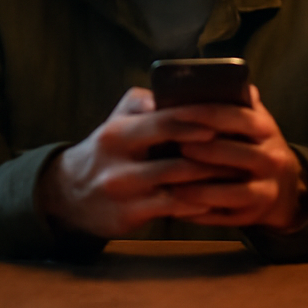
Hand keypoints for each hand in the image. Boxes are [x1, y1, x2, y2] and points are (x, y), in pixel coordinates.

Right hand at [37, 87, 236, 238]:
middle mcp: (118, 162)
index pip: (164, 121)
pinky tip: (211, 199)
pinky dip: (194, 204)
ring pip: (178, 187)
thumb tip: (186, 91)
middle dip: (212, 158)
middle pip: (175, 160)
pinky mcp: (127, 216)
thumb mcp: (117, 120)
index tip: (224, 122)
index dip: (196, 121)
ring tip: (234, 175)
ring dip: (209, 181)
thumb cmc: (106, 150)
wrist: (68, 194)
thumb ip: (146, 104)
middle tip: (240, 153)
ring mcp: (124, 192)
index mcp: (117, 132)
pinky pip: (171, 210)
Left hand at [171, 86, 307, 230]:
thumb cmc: (257, 146)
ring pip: (229, 190)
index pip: (236, 117)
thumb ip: (236, 102)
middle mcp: (271, 159)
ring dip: (197, 186)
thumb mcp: (254, 122)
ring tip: (168, 181)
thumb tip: (213, 77)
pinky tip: (175, 206)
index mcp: (266, 129)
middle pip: (233, 154)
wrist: (286, 189)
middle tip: (170, 146)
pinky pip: (223, 216)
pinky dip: (198, 212)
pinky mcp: (253, 216)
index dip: (205, 114)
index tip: (175, 111)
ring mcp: (264, 190)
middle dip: (200, 150)